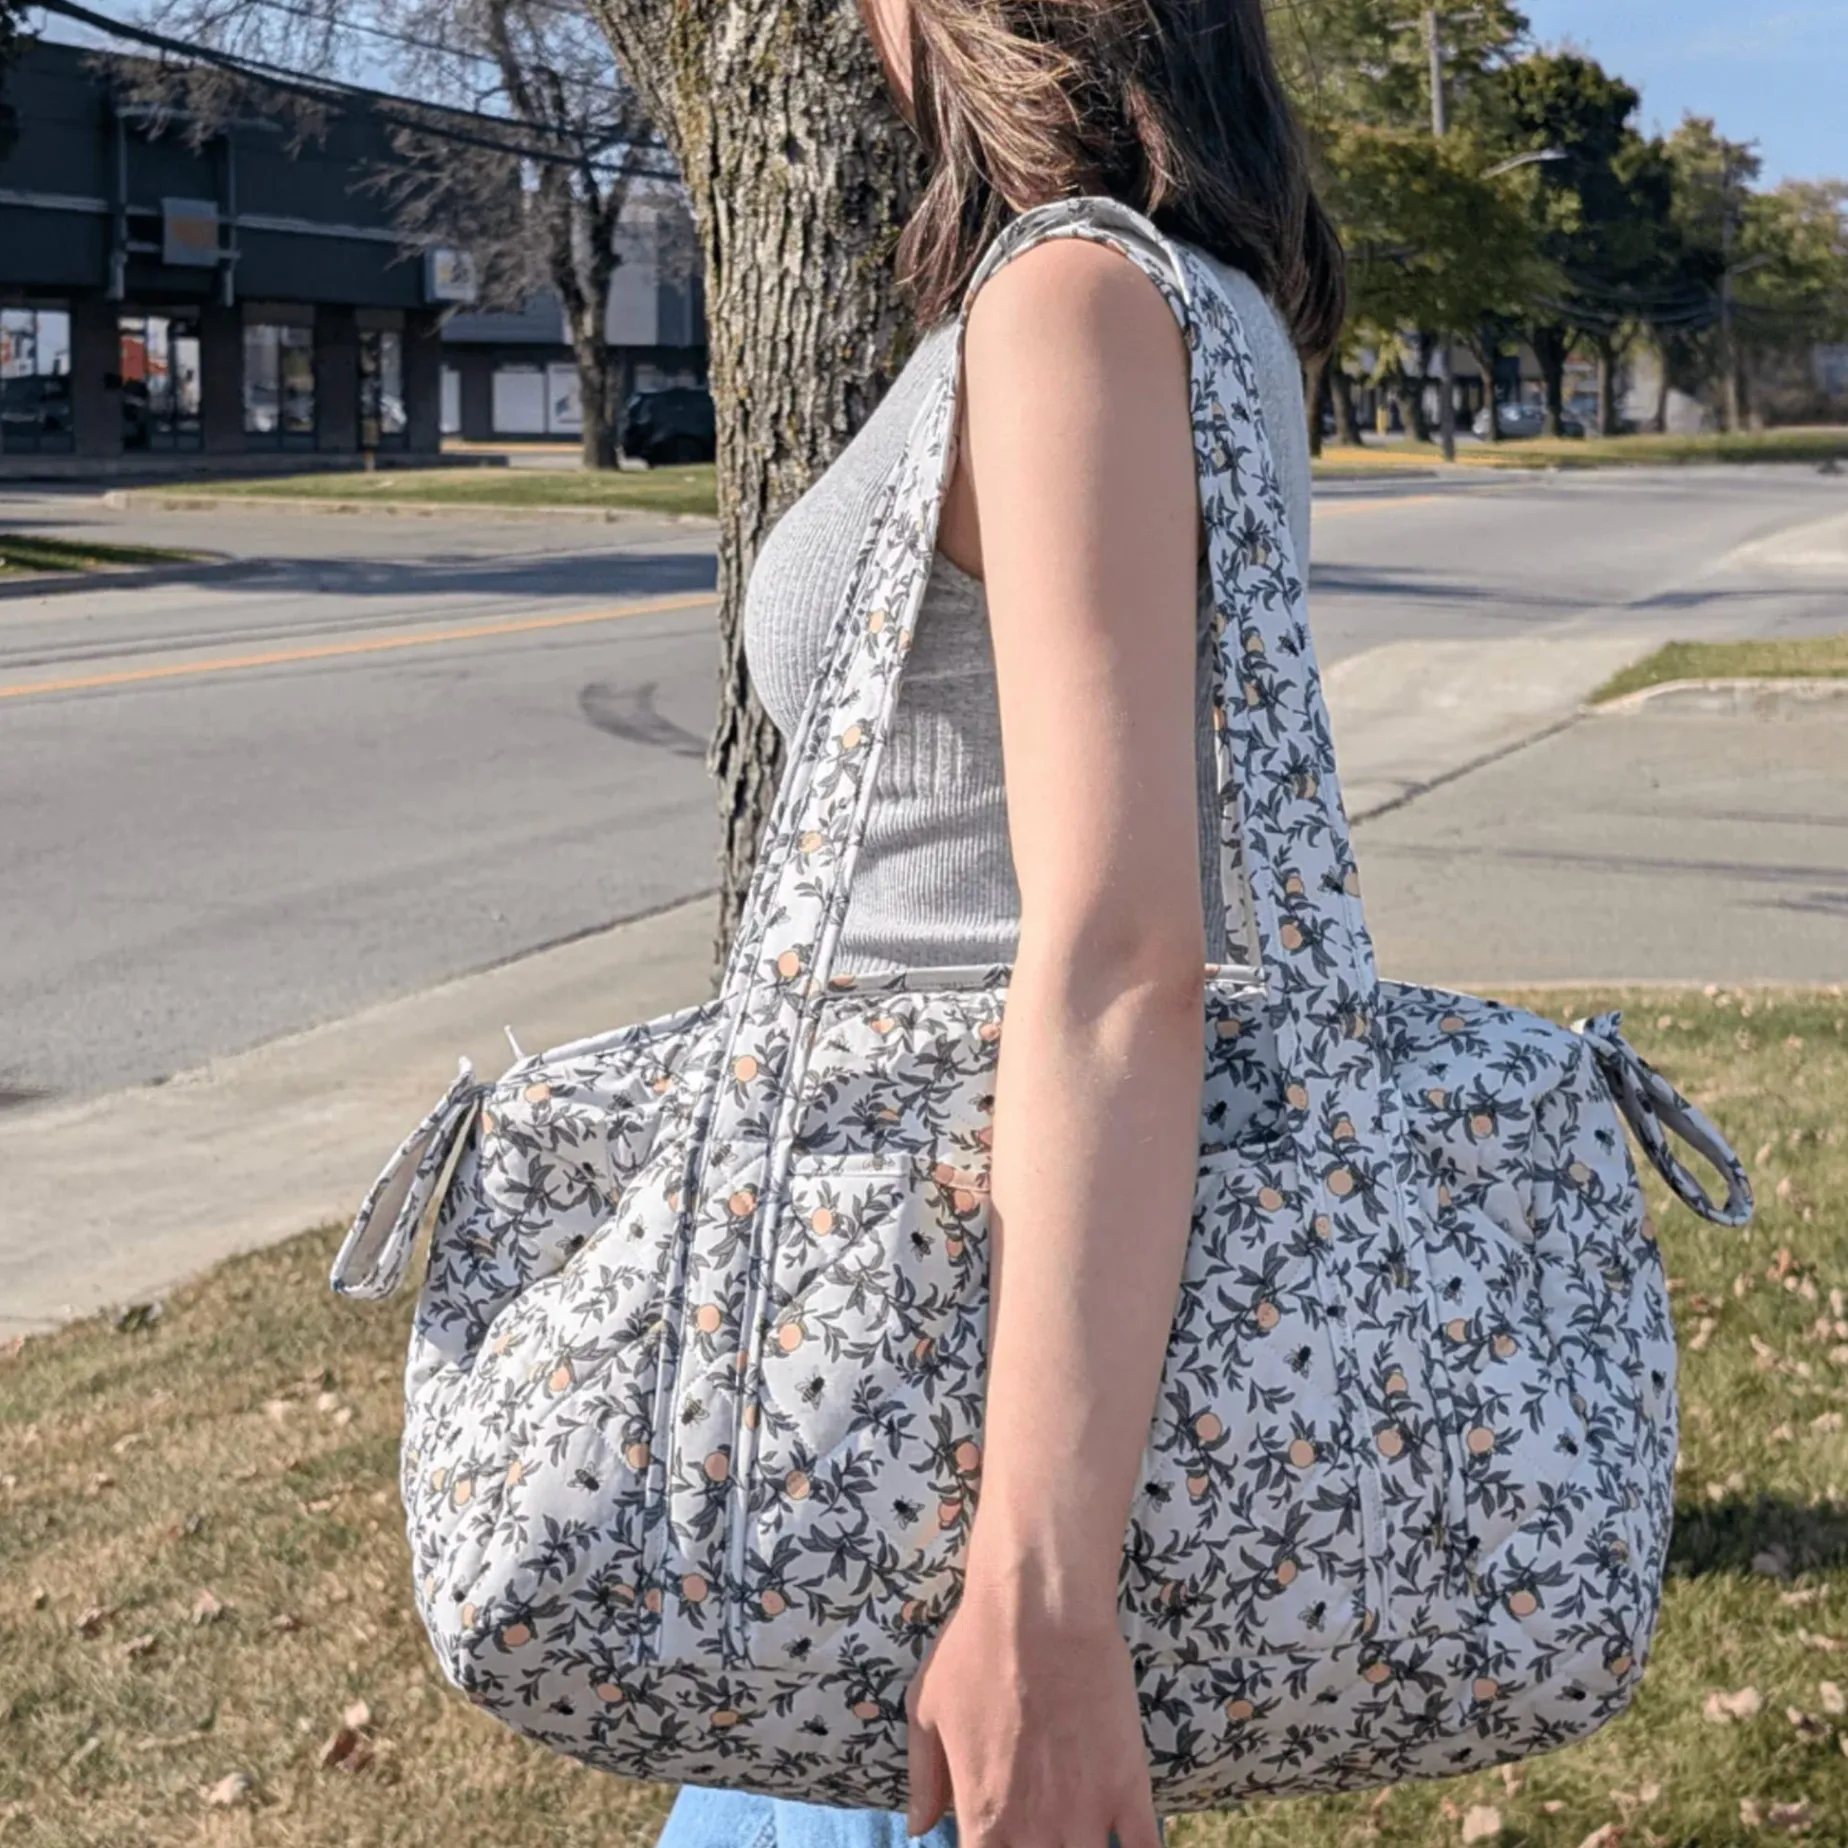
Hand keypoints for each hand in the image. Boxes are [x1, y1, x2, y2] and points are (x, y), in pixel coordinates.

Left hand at [905, 1564, 1157, 1847]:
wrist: (1039, 1607)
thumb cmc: (975, 1647)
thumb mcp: (927, 1707)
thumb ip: (925, 1778)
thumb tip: (919, 1827)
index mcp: (982, 1815)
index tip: (1002, 1842)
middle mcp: (1033, 1830)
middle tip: (1043, 1833)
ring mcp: (1085, 1815)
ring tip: (1080, 1836)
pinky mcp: (1129, 1789)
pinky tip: (1132, 1845)